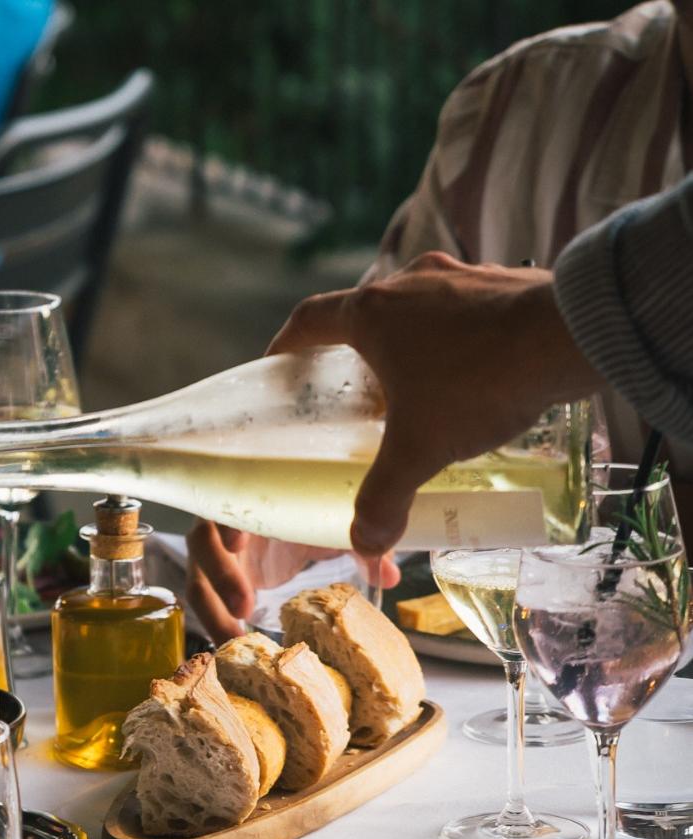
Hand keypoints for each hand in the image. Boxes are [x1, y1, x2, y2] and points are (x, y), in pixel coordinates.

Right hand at [184, 521, 397, 639]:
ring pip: (196, 579)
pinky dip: (217, 624)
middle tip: (243, 607)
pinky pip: (207, 603)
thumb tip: (387, 574)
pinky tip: (232, 645)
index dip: (228, 522)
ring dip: (212, 610)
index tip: (239, 544)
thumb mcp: (330, 529)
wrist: (291, 522)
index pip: (228, 502)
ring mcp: (216, 555)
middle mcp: (224, 525)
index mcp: (252, 501)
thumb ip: (358, 546)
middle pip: (201, 542)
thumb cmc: (307, 516)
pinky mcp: (215, 581)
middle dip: (218, 574)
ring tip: (233, 640)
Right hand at [268, 252, 600, 555]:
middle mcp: (411, 283)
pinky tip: (476, 371)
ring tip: (421, 385)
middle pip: (366, 313)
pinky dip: (461, 336)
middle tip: (358, 390)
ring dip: (412, 340)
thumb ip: (385, 498)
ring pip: (420, 308)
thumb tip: (365, 545)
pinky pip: (468, 308)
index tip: (281, 365)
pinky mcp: (507, 281)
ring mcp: (462, 276)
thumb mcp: (421, 448)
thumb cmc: (480, 381)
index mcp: (373, 312)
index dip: (288, 343)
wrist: (573, 334)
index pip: (309, 319)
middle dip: (357, 351)